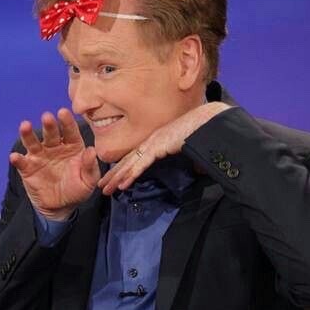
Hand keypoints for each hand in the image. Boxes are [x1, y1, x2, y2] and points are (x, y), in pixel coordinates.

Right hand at [10, 108, 99, 219]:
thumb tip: (91, 151)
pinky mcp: (28, 168)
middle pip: (51, 134)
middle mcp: (55, 147)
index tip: (64, 112)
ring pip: (33, 142)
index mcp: (72, 147)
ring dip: (28, 134)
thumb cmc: (77, 189)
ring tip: (24, 126)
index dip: (67, 122)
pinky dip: (17, 159)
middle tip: (47, 117)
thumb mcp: (88, 181)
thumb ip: (90, 167)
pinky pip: (22, 162)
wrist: (61, 206)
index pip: (70, 132)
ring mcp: (40, 156)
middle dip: (49, 125)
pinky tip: (15, 157)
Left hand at [98, 102, 230, 194]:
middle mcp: (151, 141)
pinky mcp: (158, 147)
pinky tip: (122, 185)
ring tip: (106, 189)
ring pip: (130, 164)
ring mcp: (153, 143)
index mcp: (157, 141)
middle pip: (128, 161)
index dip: (123, 168)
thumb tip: (200, 170)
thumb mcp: (194, 148)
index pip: (136, 157)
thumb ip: (194, 159)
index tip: (114, 178)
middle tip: (102, 186)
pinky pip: (141, 164)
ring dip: (117, 178)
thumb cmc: (203, 131)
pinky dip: (130, 175)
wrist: (208, 120)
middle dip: (113, 175)